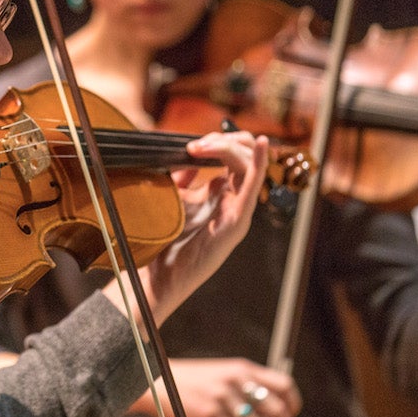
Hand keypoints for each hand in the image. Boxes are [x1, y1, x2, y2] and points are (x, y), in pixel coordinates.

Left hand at [102, 131, 268, 326]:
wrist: (157, 276)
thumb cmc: (164, 241)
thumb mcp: (173, 198)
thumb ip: (181, 175)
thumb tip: (182, 152)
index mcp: (220, 191)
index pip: (232, 153)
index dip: (216, 140)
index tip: (189, 144)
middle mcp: (233, 199)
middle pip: (243, 155)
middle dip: (224, 140)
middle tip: (197, 145)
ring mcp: (237, 210)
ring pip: (248, 166)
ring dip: (227, 148)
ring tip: (203, 148)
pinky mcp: (235, 223)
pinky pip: (252, 189)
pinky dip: (258, 164)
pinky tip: (259, 142)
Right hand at [137, 357, 300, 416]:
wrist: (156, 380)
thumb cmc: (190, 381)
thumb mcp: (221, 372)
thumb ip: (244, 385)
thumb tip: (269, 413)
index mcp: (242, 368)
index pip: (283, 385)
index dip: (293, 406)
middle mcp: (236, 381)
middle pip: (276, 411)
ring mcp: (223, 398)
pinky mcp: (210, 416)